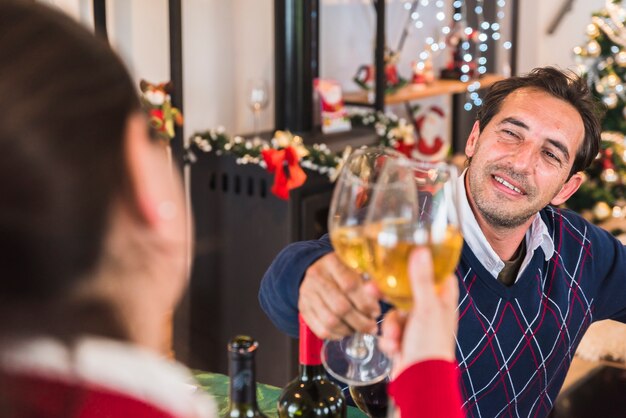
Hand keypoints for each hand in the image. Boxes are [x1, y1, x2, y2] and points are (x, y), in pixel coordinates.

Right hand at [298, 252, 380, 339]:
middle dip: (361, 322)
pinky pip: (321, 329)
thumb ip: (370, 282)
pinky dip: (337, 335)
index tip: (376, 311)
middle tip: (372, 327)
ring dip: (350, 330)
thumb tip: (386, 296)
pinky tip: (346, 331)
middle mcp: (316, 277)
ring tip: (360, 329)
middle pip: (341, 307)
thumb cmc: (341, 270)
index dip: (366, 302)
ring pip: (330, 321)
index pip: (350, 285)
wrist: (314, 269)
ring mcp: (307, 293)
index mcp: (331, 262)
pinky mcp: (303, 308)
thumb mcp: (355, 268)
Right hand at [378, 247, 458, 374]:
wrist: (419, 381)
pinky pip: (390, 329)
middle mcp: (432, 311)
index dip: (426, 264)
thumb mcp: (426, 308)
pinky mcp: (405, 339)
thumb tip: (421, 251)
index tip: (409, 256)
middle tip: (374, 289)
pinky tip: (393, 347)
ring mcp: (417, 326)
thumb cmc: (430, 347)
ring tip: (394, 337)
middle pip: (408, 291)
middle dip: (391, 295)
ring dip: (391, 325)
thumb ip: (421, 279)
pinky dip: (389, 338)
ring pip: (396, 311)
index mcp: (443, 301)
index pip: (439, 274)